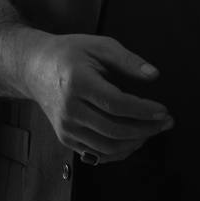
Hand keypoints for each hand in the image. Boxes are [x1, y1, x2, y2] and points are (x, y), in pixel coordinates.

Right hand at [21, 33, 171, 164]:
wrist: (34, 68)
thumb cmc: (68, 54)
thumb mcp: (99, 45)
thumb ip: (128, 60)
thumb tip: (153, 75)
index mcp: (78, 83)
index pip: (117, 104)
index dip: (144, 111)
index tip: (163, 110)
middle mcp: (69, 109)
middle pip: (114, 130)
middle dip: (146, 129)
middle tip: (165, 122)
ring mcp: (66, 127)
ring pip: (107, 147)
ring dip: (135, 143)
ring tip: (152, 131)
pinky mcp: (65, 138)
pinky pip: (96, 154)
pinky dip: (119, 152)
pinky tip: (133, 140)